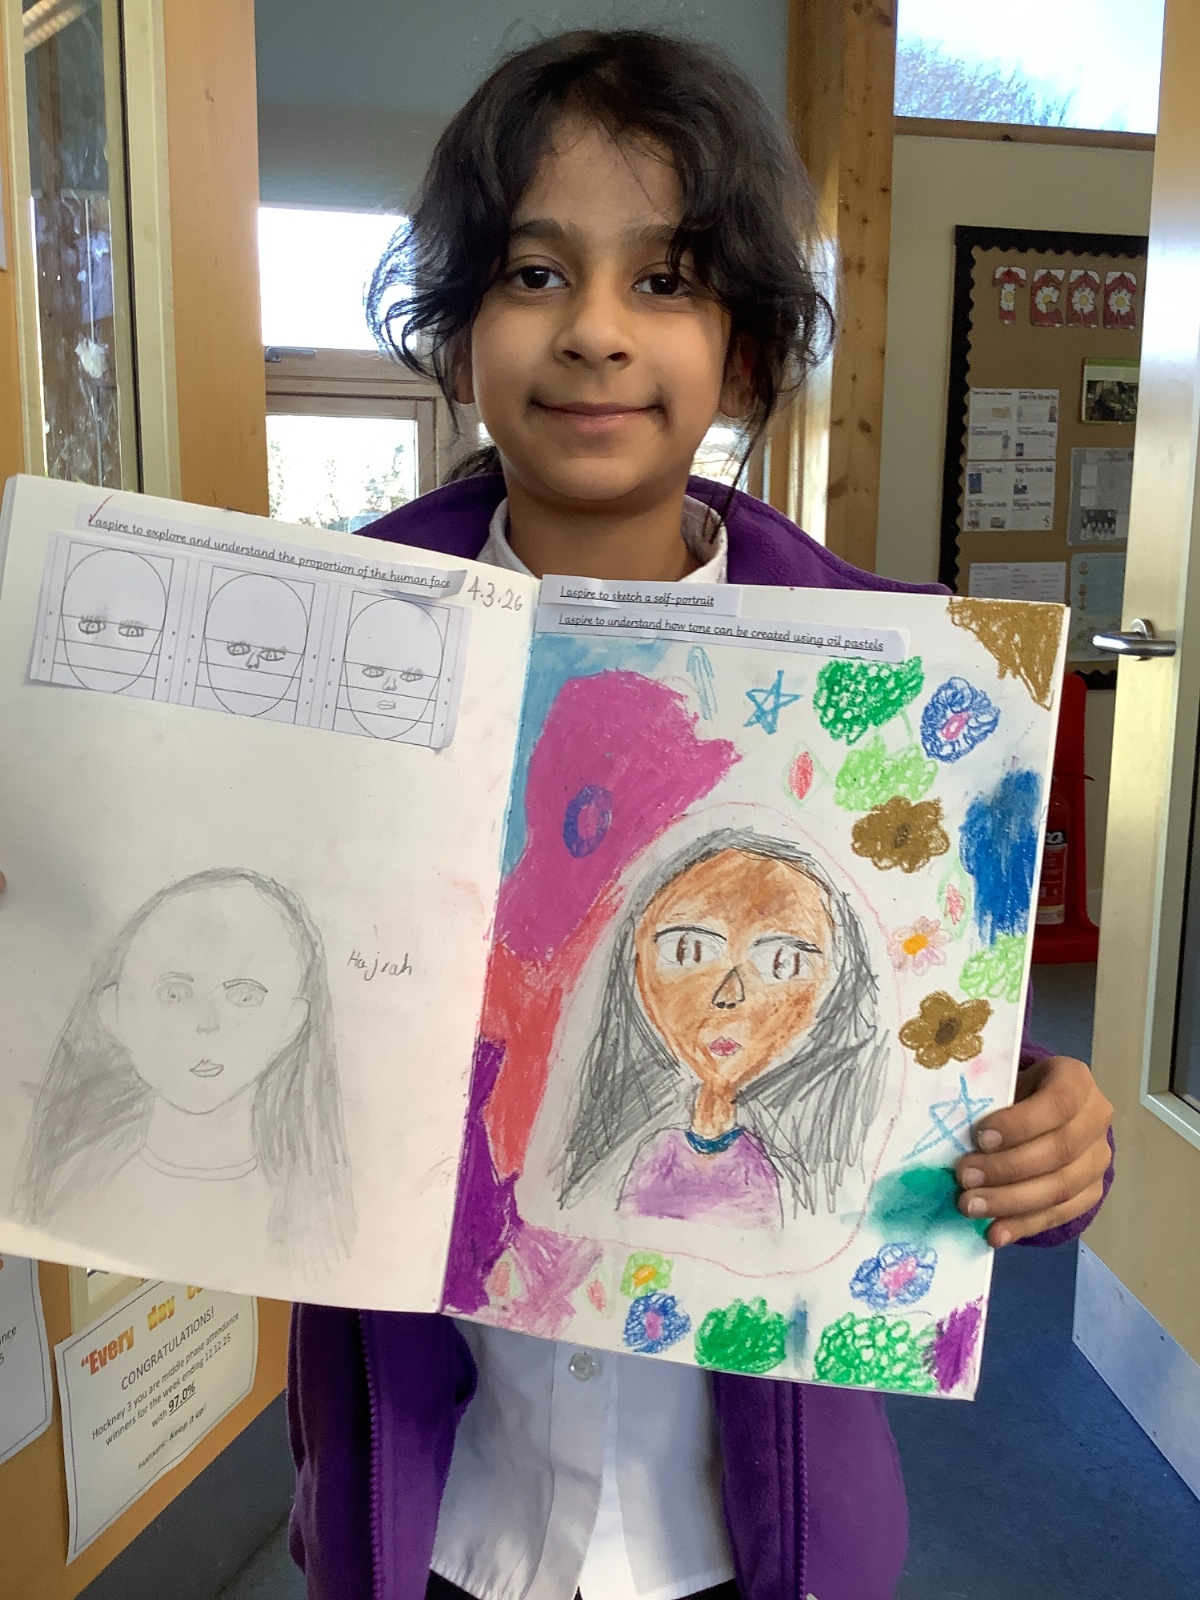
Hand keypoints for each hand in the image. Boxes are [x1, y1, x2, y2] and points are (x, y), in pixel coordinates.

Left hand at [955, 1056, 1112, 1246]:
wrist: (1046, 1114)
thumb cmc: (1016, 1094)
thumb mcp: (1006, 1084)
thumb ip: (990, 1103)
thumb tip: (951, 1134)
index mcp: (1076, 1081)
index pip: (1057, 1103)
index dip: (1019, 1124)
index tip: (979, 1137)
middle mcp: (1096, 1119)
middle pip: (1059, 1151)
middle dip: (1007, 1168)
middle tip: (964, 1177)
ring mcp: (1098, 1159)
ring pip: (1061, 1188)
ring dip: (1011, 1202)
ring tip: (971, 1206)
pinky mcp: (1092, 1191)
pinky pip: (1061, 1214)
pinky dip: (1024, 1225)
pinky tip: (995, 1233)